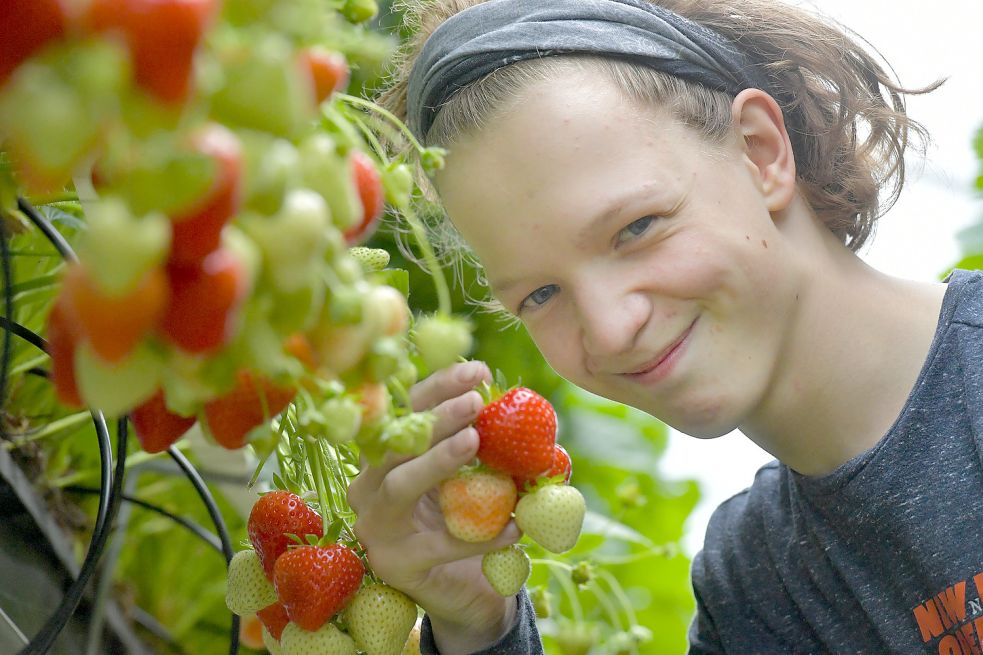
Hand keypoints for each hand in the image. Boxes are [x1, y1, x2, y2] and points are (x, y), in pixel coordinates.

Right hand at [347, 361, 520, 653]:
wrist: (463, 591)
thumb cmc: (464, 520)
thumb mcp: (471, 477)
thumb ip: (483, 446)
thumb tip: (522, 410)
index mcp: (385, 455)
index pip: (406, 410)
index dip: (439, 386)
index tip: (477, 370)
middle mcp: (369, 485)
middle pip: (396, 443)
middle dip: (435, 417)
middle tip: (475, 402)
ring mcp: (377, 526)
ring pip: (400, 484)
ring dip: (438, 459)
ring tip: (475, 441)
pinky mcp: (398, 563)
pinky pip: (441, 542)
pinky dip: (481, 533)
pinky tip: (515, 526)